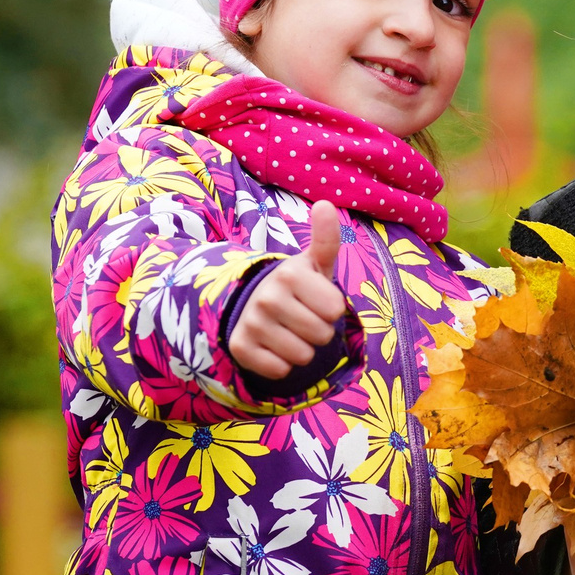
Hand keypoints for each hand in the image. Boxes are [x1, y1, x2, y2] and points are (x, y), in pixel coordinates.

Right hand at [228, 204, 348, 379]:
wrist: (253, 303)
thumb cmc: (296, 285)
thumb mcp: (314, 264)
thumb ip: (326, 239)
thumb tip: (326, 204)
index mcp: (289, 274)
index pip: (336, 311)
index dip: (331, 309)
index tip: (315, 299)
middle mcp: (267, 297)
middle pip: (322, 335)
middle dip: (319, 331)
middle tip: (302, 317)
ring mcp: (250, 323)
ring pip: (303, 356)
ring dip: (301, 349)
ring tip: (288, 330)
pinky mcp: (239, 348)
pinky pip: (280, 370)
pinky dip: (281, 364)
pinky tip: (272, 346)